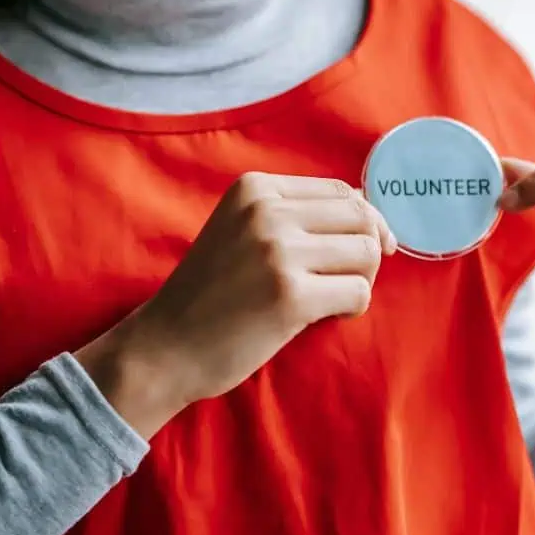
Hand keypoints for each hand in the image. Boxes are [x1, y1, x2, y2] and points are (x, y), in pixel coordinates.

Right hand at [79, 173, 396, 437]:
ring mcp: (278, 251)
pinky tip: (323, 315)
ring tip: (331, 296)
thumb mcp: (240, 229)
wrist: (166, 346)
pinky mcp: (291, 296)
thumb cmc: (210, 291)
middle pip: (360, 217)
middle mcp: (267, 211)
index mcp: (254, 188)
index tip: (363, 248)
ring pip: (366, 252)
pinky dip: (352, 307)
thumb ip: (292, 214)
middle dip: (367, 249)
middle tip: (345, 278)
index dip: (363, 220)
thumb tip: (369, 212)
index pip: (339, 191)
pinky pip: (359, 292)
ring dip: (361, 279)